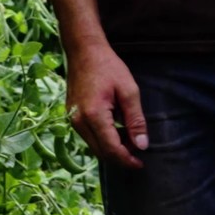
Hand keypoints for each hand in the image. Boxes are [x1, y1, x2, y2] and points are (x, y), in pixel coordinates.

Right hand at [64, 39, 147, 168]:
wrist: (83, 51)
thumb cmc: (108, 67)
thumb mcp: (129, 91)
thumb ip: (136, 120)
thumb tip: (142, 146)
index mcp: (94, 115)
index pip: (111, 149)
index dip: (127, 160)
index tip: (141, 164)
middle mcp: (79, 122)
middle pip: (101, 153)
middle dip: (120, 157)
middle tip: (138, 153)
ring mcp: (73, 120)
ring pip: (94, 147)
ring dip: (112, 149)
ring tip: (130, 140)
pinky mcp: (72, 117)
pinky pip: (89, 137)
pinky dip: (103, 140)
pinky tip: (117, 131)